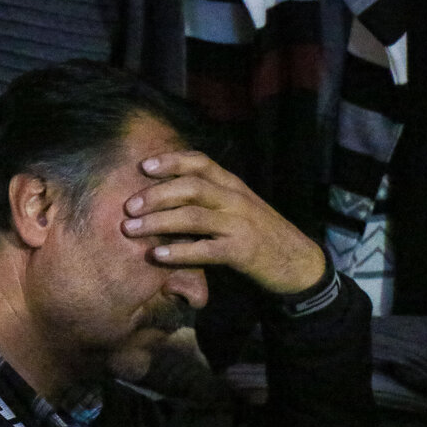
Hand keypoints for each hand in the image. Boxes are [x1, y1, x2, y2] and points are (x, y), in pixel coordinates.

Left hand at [120, 151, 325, 295]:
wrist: (298, 264)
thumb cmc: (259, 235)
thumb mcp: (236, 209)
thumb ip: (208, 200)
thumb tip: (164, 196)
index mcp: (233, 185)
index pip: (200, 163)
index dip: (171, 161)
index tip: (143, 166)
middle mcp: (236, 199)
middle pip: (192, 187)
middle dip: (156, 194)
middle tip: (129, 205)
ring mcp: (240, 224)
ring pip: (194, 216)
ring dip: (158, 222)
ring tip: (131, 229)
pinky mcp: (242, 252)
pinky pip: (205, 250)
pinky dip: (179, 252)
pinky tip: (157, 256)